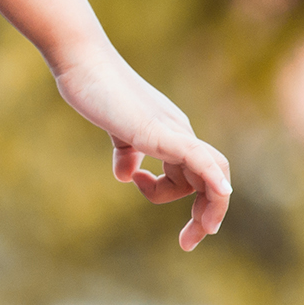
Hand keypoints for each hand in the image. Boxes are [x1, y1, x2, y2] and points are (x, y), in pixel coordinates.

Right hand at [50, 45, 231, 250]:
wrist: (82, 61)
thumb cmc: (93, 89)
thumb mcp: (114, 128)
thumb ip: (125, 151)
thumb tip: (127, 175)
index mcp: (169, 134)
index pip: (195, 176)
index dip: (191, 204)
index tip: (180, 231)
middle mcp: (178, 133)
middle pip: (211, 180)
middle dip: (207, 216)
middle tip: (188, 243)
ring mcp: (172, 132)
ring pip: (212, 174)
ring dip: (211, 210)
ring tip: (191, 235)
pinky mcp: (159, 132)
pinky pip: (199, 158)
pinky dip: (213, 180)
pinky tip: (221, 195)